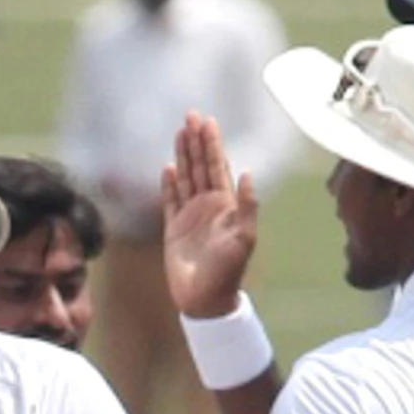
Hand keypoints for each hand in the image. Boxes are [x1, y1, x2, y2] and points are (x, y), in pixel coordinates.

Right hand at [158, 113, 258, 320]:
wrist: (205, 298)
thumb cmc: (229, 270)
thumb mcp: (245, 237)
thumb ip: (247, 206)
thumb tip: (246, 173)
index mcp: (226, 204)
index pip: (218, 166)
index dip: (213, 144)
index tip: (207, 121)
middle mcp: (208, 205)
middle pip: (201, 165)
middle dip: (197, 141)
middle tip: (191, 115)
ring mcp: (189, 215)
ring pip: (185, 177)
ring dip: (182, 155)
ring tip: (179, 133)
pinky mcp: (173, 228)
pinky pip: (169, 200)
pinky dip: (168, 184)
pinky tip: (167, 168)